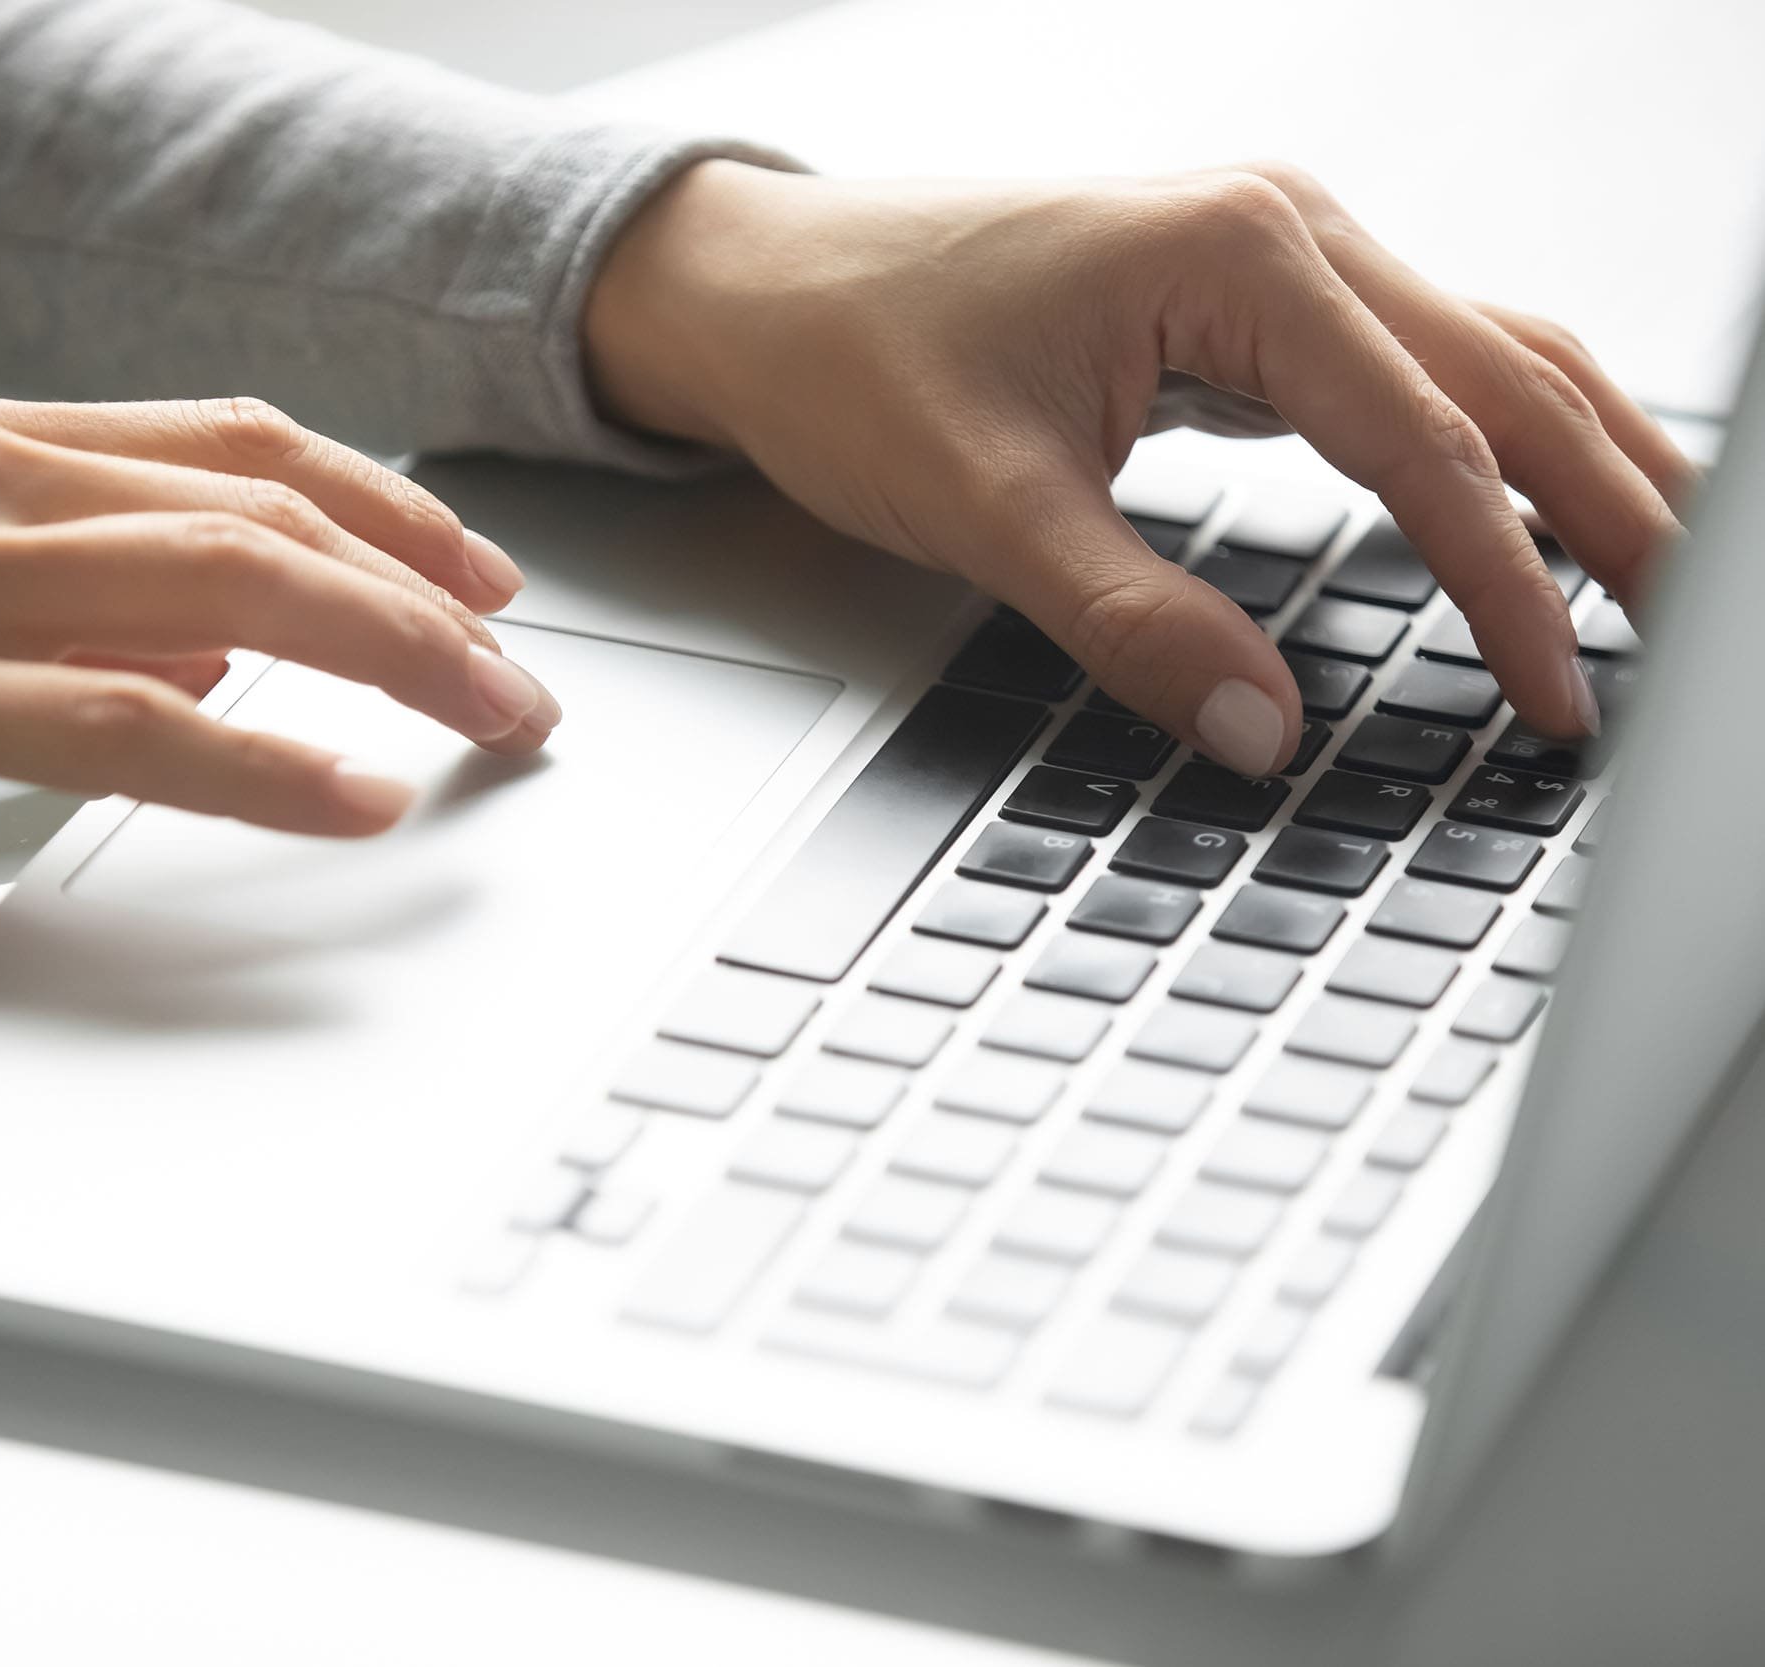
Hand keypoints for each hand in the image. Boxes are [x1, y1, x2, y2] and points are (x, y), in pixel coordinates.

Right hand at [0, 395, 553, 927]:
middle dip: (424, 587)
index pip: (233, 448)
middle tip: (520, 672)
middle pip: (265, 507)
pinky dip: (256, 760)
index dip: (380, 505)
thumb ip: (56, 612)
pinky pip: (121, 720)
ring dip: (389, 656)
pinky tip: (351, 795)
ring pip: (226, 588)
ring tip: (492, 722)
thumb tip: (209, 660)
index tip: (473, 574)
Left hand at [583, 160, 1693, 774]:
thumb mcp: (986, 507)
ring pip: (1488, 358)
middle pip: (1514, 379)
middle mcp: (1289, 230)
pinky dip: (1491, 445)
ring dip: (1580, 469)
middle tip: (1687, 651)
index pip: (1432, 448)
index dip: (1509, 589)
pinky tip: (1526, 516)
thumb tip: (1264, 730)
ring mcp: (1276, 254)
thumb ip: (1132, 623)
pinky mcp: (1247, 297)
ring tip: (1656, 588)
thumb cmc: (853, 358)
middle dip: (1616, 516)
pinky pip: (1416, 366)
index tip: (1553, 701)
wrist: (763, 286)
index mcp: (1244, 257)